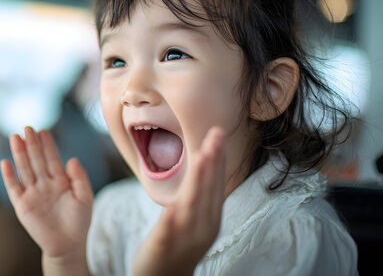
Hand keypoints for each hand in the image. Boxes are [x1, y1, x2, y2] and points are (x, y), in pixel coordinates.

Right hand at [0, 127, 93, 270]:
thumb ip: (80, 178)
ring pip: (25, 169)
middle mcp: (45, 184)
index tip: (43, 131)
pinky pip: (14, 188)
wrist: (68, 245)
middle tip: (27, 128)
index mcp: (60, 181)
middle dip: (32, 144)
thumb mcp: (85, 197)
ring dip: (19, 154)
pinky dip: (9, 176)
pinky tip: (5, 162)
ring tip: (15, 137)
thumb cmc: (79, 222)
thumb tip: (72, 159)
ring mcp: (33, 194)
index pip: (52, 158)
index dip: (48, 145)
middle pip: (36, 160)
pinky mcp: (23, 206)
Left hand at [132, 127, 225, 275]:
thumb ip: (197, 192)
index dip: (217, 158)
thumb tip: (203, 160)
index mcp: (209, 216)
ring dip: (198, 183)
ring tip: (201, 159)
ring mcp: (184, 239)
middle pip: (208, 191)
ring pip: (192, 208)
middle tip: (216, 136)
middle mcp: (202, 227)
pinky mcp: (164, 248)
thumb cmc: (177, 242)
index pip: (215, 183)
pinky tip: (172, 210)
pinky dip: (172, 222)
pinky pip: (169, 233)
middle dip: (212, 162)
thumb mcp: (191, 214)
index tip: (218, 133)